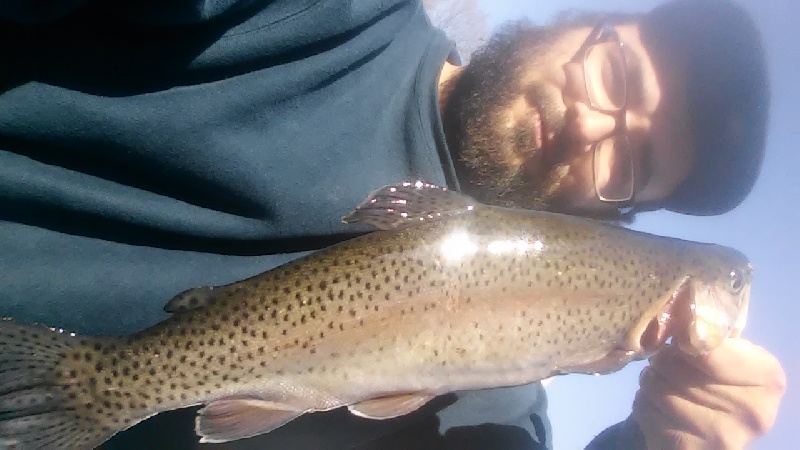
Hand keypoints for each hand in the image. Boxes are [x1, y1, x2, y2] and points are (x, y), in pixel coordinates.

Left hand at [631, 338, 785, 448]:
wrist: (702, 427)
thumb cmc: (713, 377)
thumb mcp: (723, 349)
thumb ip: (705, 328)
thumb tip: (681, 306)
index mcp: (769, 378)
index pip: (706, 348)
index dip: (683, 339)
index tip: (681, 340)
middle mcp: (753, 413)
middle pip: (675, 366)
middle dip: (662, 360)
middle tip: (668, 363)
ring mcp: (721, 437)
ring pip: (656, 387)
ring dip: (650, 380)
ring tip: (662, 382)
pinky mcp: (687, 449)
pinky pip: (644, 408)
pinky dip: (643, 401)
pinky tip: (659, 405)